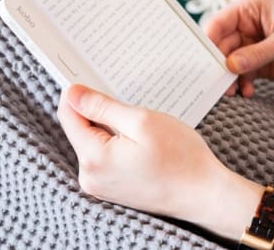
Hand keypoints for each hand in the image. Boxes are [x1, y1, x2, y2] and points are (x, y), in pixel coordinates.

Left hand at [56, 84, 257, 229]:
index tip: (94, 78)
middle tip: (129, 104)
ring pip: (94, 142)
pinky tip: (142, 142)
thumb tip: (72, 93)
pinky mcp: (113, 189)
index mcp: (93, 158)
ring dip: (111, 128)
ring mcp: (100, 186)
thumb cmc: (180, 158)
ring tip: (141, 126)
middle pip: (80, 129)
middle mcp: (90, 176)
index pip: (68, 115)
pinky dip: (118, 143)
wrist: (204, 195)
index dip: (79, 93)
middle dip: (100, 111)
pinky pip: (105, 156)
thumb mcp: (142, 121)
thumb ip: (102, 106)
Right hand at [204, 0, 273, 96]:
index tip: (202, 65)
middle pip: (220, 46)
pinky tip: (248, 93)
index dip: (207, 44)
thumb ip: (257, 54)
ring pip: (229, 62)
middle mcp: (246, 24)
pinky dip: (243, 84)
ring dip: (229, 79)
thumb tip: (228, 66)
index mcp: (248, 7)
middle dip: (217, 66)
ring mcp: (253, 43)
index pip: (217, 24)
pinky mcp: (261, 61)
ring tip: (233, 94)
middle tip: (215, 86)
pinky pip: (243, 73)